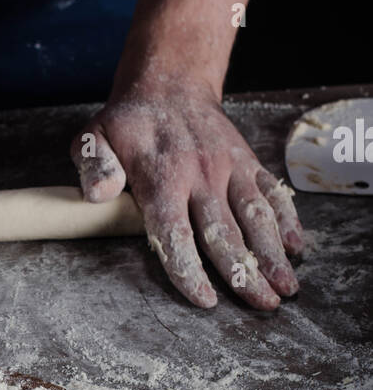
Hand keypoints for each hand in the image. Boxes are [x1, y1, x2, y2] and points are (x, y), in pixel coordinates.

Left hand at [71, 80, 302, 309]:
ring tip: (285, 287)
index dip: (189, 270)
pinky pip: (272, 192)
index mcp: (161, 179)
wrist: (169, 84)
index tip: (205, 300)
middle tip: (263, 306)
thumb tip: (98, 195)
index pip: (176, 233)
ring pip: (255, 216)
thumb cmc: (128, 124)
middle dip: (244, 274)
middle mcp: (200, 175)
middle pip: (224, 234)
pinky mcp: (248, 161)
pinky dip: (287, 218)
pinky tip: (295, 246)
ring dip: (272, 254)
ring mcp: (229, 168)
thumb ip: (94, 168)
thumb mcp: (94, 139)